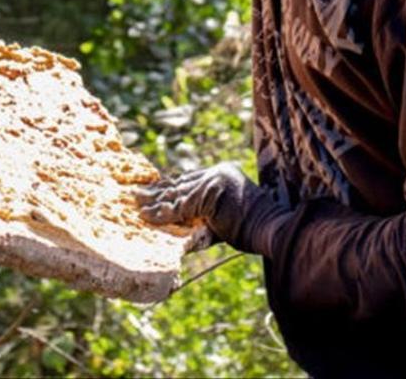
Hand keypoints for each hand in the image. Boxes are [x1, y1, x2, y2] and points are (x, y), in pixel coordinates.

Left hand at [135, 162, 289, 256]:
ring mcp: (213, 180)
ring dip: (154, 200)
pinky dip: (162, 212)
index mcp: (222, 172)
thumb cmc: (253, 229)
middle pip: (180, 182)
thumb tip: (182, 233)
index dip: (169, 186)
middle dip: (157, 190)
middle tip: (135, 194)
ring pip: (177, 193)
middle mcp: (216, 172)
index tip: (152, 190)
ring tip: (135, 203)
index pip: (189, 179)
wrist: (270, 228)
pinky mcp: (208, 194)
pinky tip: (147, 215)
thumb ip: (205, 219)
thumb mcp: (225, 219)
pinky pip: (179, 206)